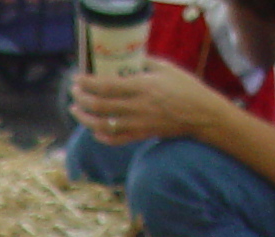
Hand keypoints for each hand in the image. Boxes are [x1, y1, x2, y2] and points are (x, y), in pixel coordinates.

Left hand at [72, 63, 227, 144]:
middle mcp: (137, 106)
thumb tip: (125, 59)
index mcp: (142, 86)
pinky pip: (115, 140)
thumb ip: (144, 63)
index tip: (77, 79)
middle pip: (99, 106)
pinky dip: (101, 136)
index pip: (106, 86)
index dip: (87, 83)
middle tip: (74, 93)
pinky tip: (94, 129)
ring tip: (75, 111)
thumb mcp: (166, 68)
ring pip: (102, 125)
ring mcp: (138, 123)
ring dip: (84, 119)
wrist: (201, 114)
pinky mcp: (141, 135)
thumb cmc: (185, 87)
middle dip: (81, 99)